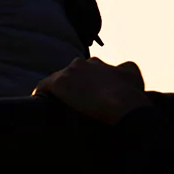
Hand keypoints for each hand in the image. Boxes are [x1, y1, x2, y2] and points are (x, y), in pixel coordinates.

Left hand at [36, 55, 150, 123]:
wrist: (123, 105)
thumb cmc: (132, 96)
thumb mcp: (135, 77)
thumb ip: (127, 70)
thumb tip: (121, 70)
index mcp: (99, 64)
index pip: (88, 72)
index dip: (87, 85)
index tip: (87, 97)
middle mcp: (85, 63)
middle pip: (72, 75)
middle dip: (72, 88)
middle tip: (72, 106)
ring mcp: (71, 72)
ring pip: (58, 81)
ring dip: (57, 93)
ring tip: (54, 109)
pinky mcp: (58, 83)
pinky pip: (43, 87)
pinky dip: (41, 95)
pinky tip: (38, 105)